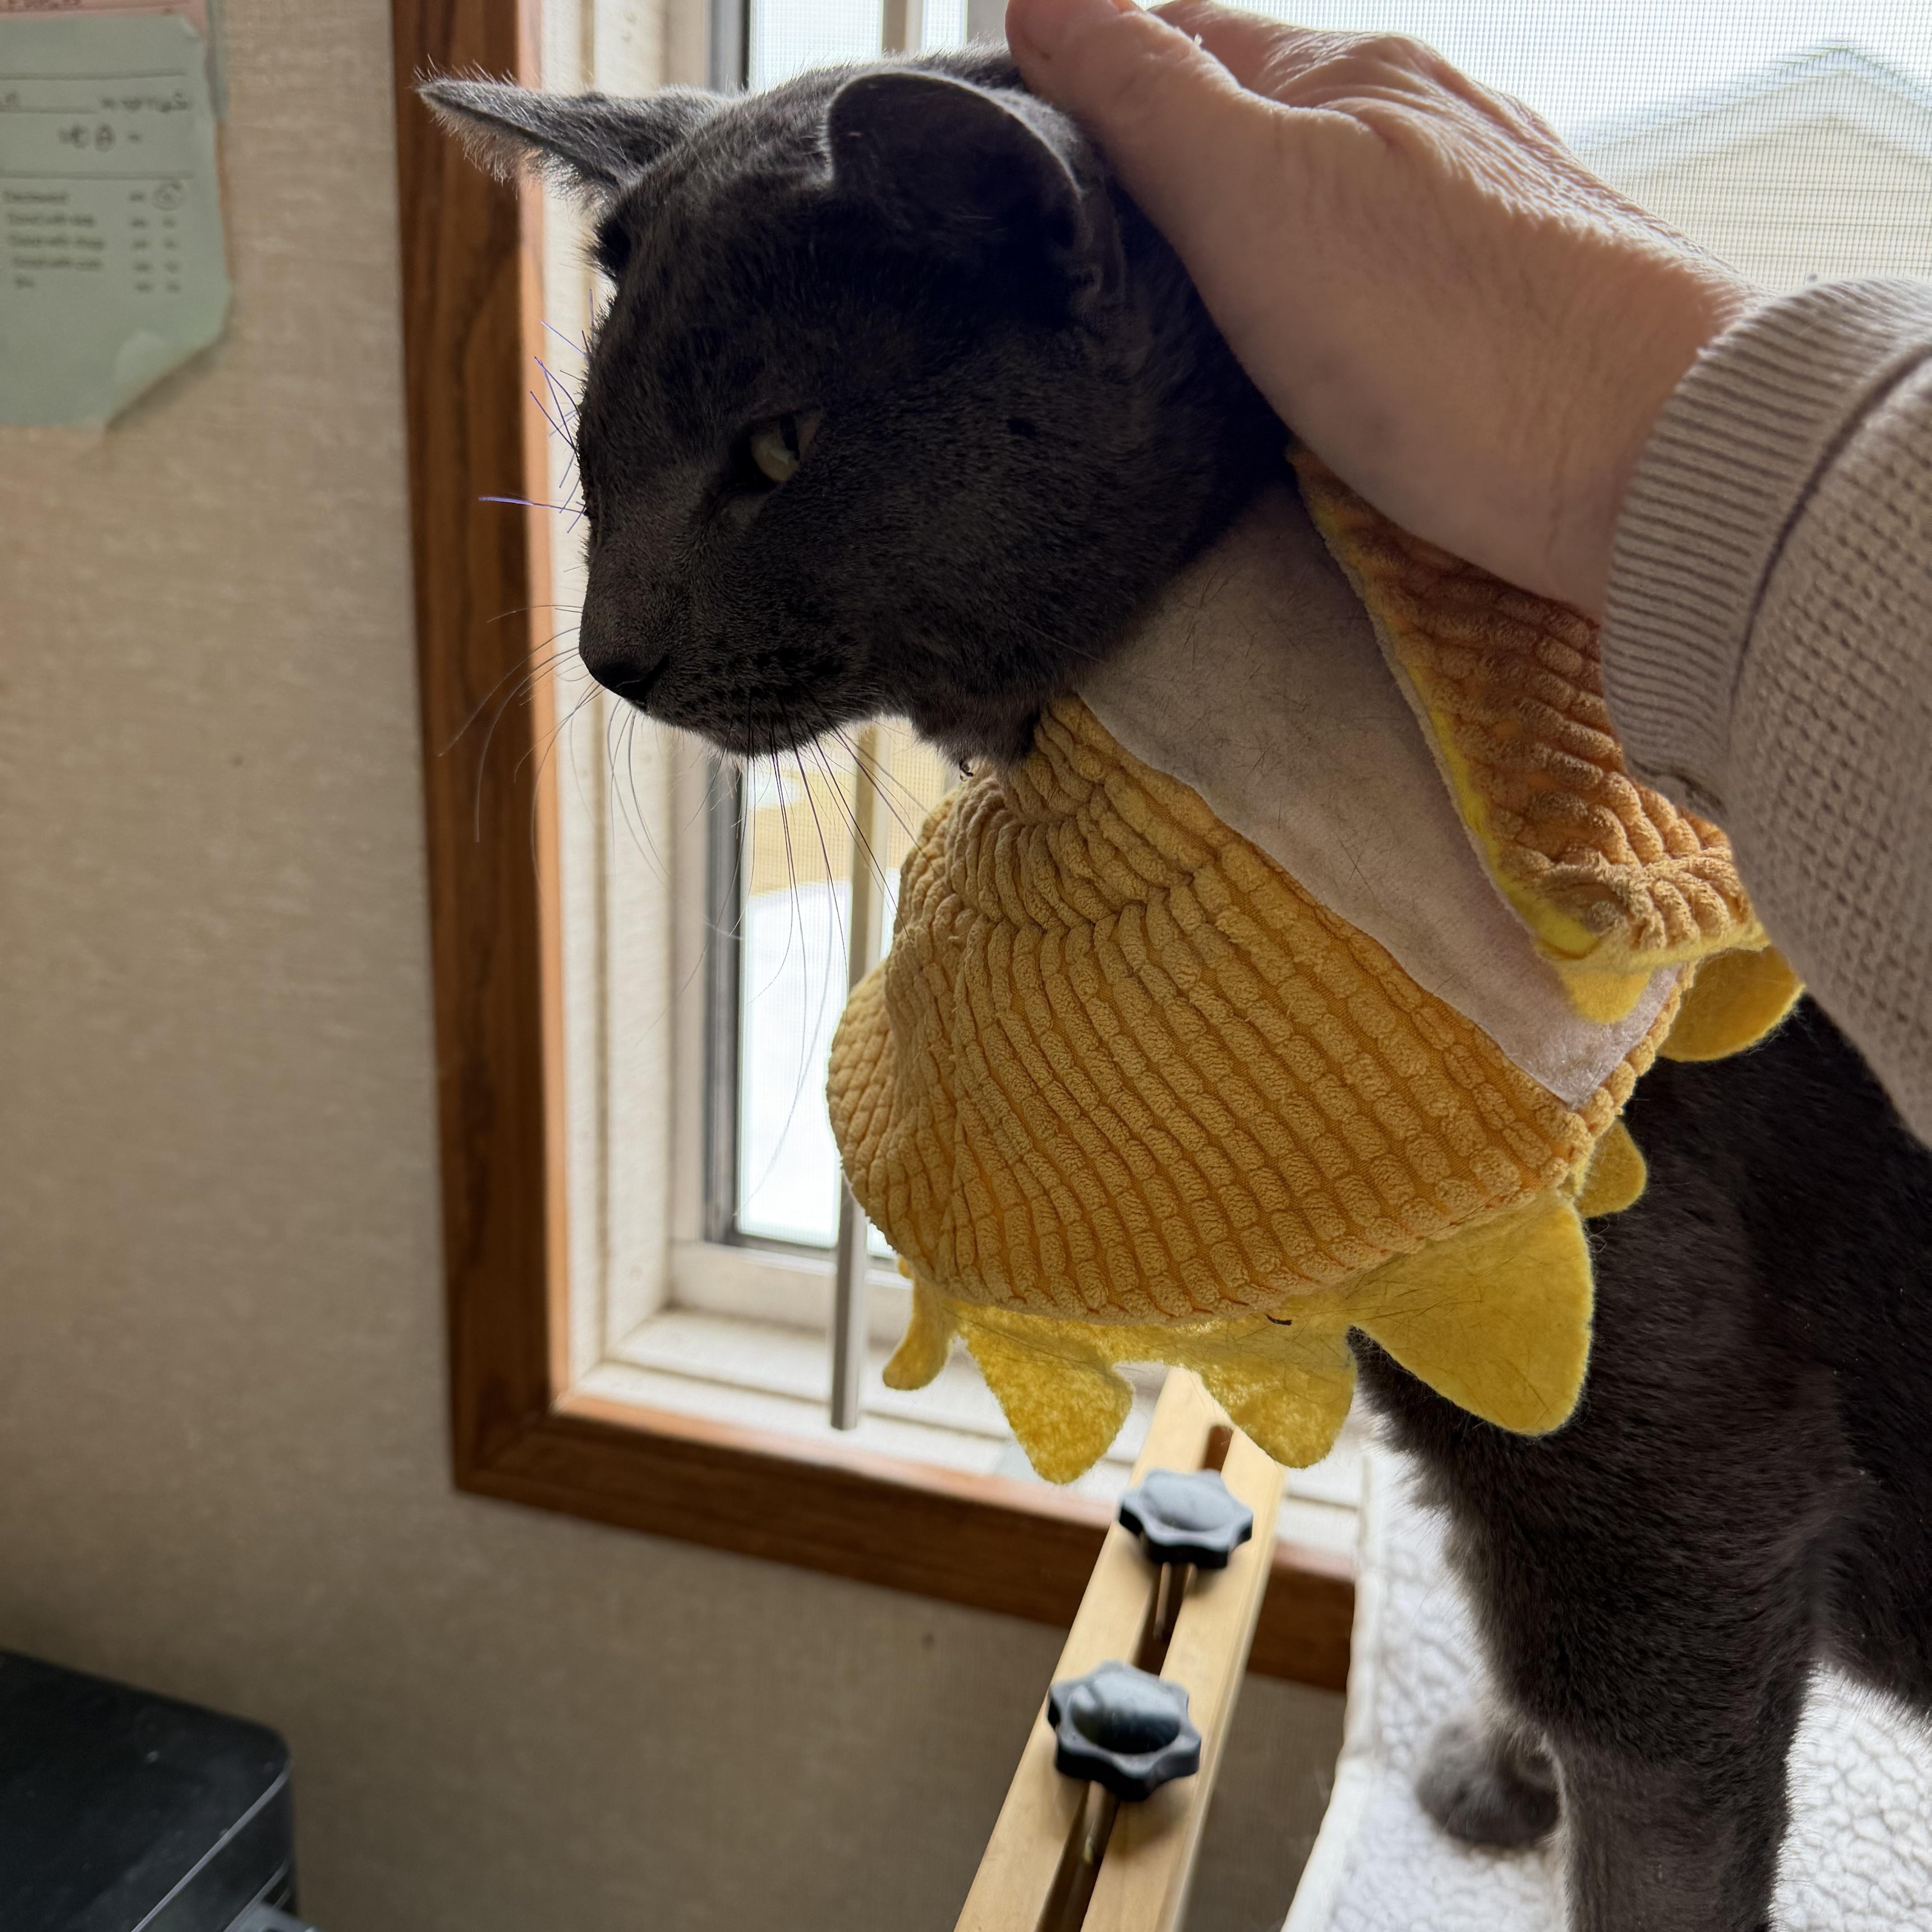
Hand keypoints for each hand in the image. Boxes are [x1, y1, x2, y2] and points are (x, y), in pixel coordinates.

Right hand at [1005, 0, 1752, 615]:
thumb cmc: (1455, 336)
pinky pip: (1383, 264)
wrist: (1661, 459)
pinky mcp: (1516, 308)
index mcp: (1348, 82)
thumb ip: (1151, 100)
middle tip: (1073, 207)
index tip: (1017, 112)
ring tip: (1172, 271)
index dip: (1089, 60)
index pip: (1178, 35)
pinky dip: (1319, 275)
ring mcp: (1477, 214)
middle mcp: (1422, 125)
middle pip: (1256, 110)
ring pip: (1325, 187)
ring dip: (1245, 210)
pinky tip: (1307, 326)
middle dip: (1161, 138)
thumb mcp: (1258, 196)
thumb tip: (1050, 3)